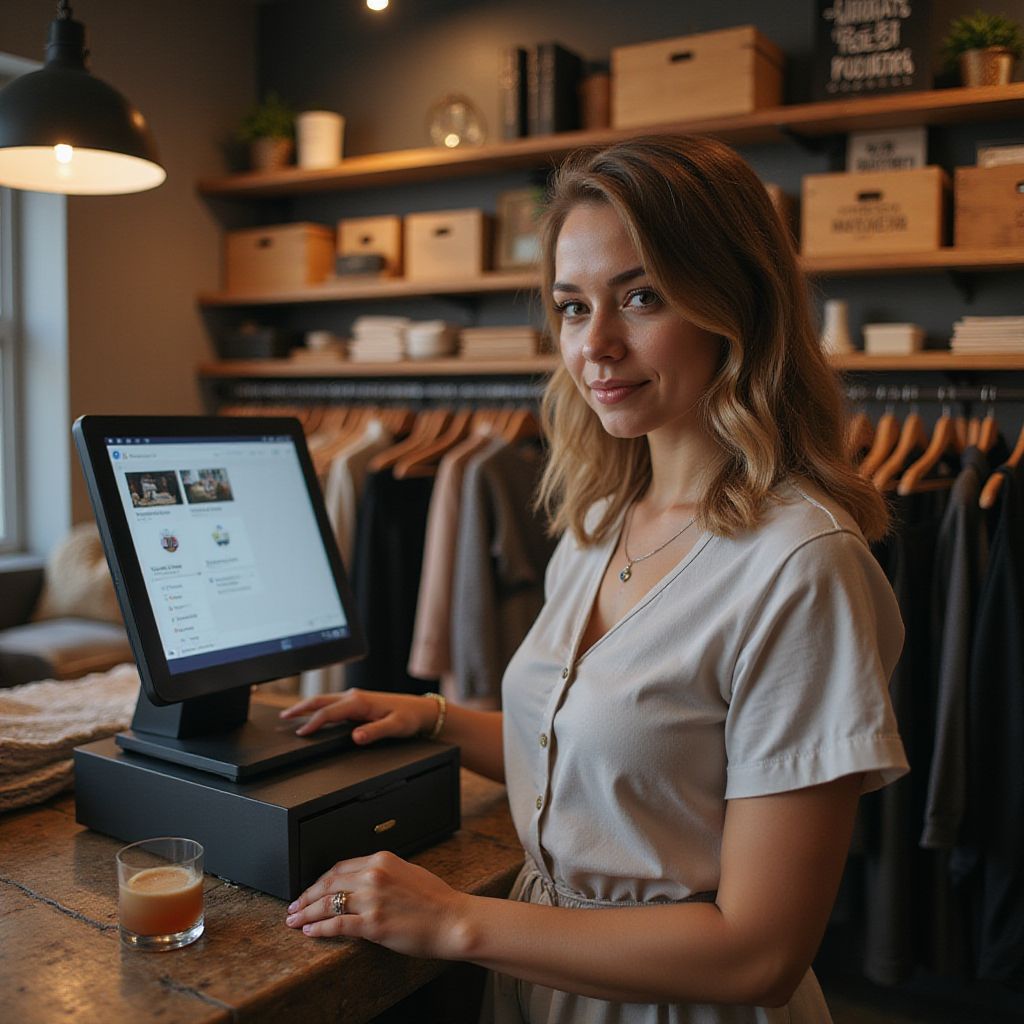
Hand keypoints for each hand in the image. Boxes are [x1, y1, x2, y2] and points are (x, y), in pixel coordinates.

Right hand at [279, 688, 435, 745]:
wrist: (420, 709)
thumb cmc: (409, 717)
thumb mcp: (395, 726)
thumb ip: (375, 732)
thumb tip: (356, 737)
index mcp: (359, 701)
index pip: (329, 712)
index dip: (313, 722)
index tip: (300, 733)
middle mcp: (354, 696)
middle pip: (321, 700)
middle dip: (301, 708)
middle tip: (283, 717)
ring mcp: (355, 698)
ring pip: (325, 700)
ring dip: (307, 706)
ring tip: (291, 714)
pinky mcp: (357, 702)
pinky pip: (332, 703)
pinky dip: (318, 707)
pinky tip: (313, 713)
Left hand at [284, 850, 472, 958]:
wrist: (453, 920)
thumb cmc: (436, 900)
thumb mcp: (407, 872)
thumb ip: (383, 873)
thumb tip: (362, 881)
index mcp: (381, 859)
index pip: (339, 867)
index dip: (319, 881)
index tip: (310, 890)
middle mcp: (374, 875)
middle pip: (329, 883)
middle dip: (306, 895)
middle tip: (293, 906)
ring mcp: (372, 899)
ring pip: (327, 903)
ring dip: (306, 912)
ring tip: (294, 920)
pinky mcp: (373, 923)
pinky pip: (337, 924)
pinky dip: (318, 928)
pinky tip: (310, 931)